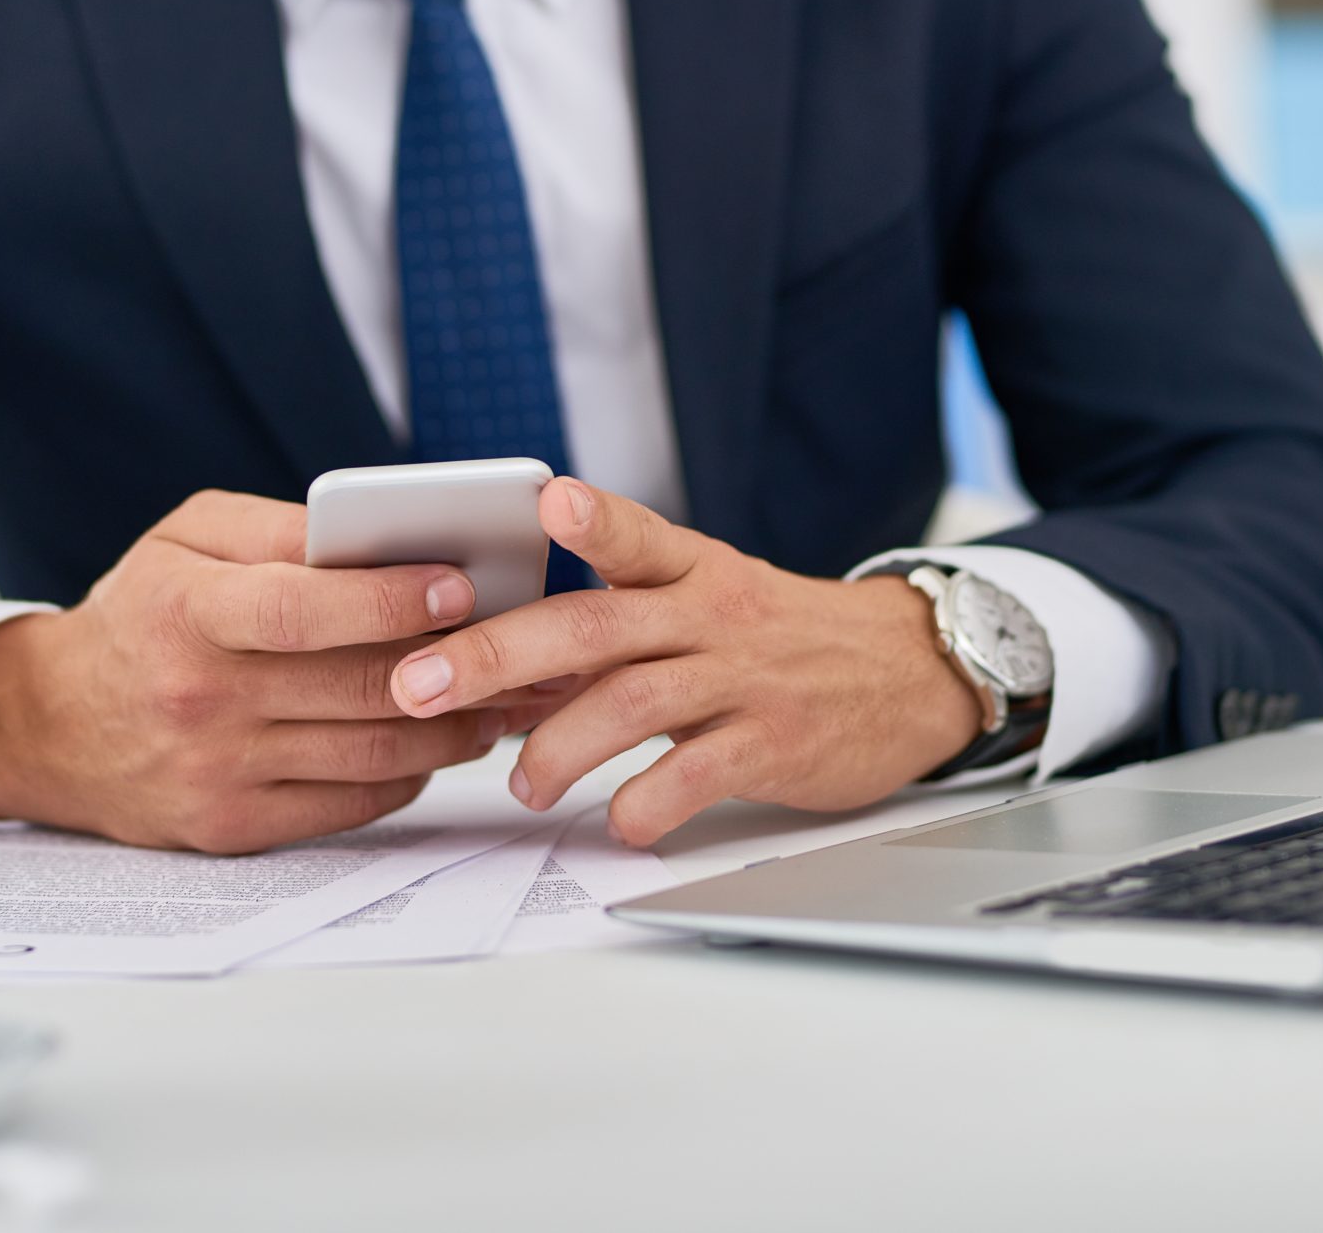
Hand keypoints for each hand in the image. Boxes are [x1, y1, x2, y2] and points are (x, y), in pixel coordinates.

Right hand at [0, 491, 509, 852]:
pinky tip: (442, 739)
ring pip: (372, 752)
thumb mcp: (188, 540)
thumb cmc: (140, 615)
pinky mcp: (236, 828)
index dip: (389, 601)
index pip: (303, 610)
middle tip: (529, 645)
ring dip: (457, 726)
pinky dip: (412, 771)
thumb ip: (281, 529)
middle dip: (458, 666)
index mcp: (187, 613)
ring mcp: (220, 772)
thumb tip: (386, 532)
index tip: (462, 586)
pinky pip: (354, 802)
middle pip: (358, 687)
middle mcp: (202, 699)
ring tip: (509, 695)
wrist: (49, 727)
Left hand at [387, 479, 985, 845]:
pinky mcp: (774, 744)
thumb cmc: (777, 639)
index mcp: (691, 571)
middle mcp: (712, 616)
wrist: (905, 673)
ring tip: (522, 784)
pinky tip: (617, 822)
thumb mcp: (706, 602)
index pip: (636, 536)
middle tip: (417, 687)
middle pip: (595, 629)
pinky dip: (645, 805)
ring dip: (558, 748)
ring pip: (633, 705)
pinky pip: (695, 777)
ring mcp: (745, 680)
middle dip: (497, 657)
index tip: (550, 499)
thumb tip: (500, 662)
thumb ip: (616, 625)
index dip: (596, 517)